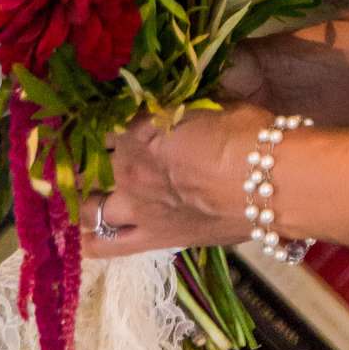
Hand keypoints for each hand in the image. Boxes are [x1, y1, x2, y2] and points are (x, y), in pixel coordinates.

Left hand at [79, 100, 276, 259]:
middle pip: (85, 164)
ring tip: (84, 197)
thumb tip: (166, 105)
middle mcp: (127, 166)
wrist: (269, 182)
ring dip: (83, 200)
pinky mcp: (152, 239)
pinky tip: (83, 236)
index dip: (94, 120)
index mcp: (138, 126)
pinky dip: (90, 238)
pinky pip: (104, 244)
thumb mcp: (206, 106)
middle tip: (78, 160)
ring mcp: (136, 207)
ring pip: (87, 207)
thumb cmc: (245, 133)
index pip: (101, 122)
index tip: (90, 119)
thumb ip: (175, 109)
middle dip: (79, 162)